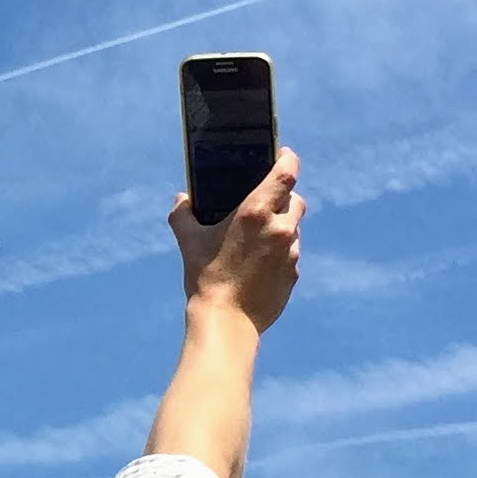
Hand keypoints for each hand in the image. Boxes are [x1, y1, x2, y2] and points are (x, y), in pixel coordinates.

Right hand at [169, 147, 303, 333]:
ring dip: (281, 228)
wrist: (226, 322)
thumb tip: (181, 200)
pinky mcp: (293, 274)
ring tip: (257, 240)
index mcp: (255, 212)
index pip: (287, 172)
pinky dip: (280, 253)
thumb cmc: (205, 279)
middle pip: (295, 200)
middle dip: (284, 198)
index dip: (288, 160)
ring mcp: (290, 252)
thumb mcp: (189, 242)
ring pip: (294, 229)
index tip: (284, 155)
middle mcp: (279, 228)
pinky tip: (260, 265)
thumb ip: (182, 215)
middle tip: (266, 205)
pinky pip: (291, 255)